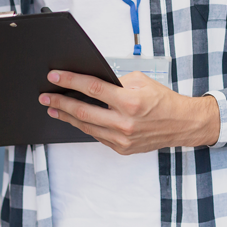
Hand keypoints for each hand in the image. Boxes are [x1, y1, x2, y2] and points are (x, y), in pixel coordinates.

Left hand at [39, 70, 219, 154]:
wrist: (181, 124)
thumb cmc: (163, 100)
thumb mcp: (141, 81)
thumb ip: (116, 82)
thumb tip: (92, 82)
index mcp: (130, 101)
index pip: (92, 89)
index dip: (70, 81)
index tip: (55, 77)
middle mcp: (124, 122)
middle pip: (83, 111)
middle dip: (60, 102)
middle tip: (45, 97)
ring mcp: (122, 139)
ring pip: (86, 127)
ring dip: (67, 116)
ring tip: (53, 108)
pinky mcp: (122, 149)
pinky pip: (97, 136)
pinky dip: (84, 126)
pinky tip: (74, 119)